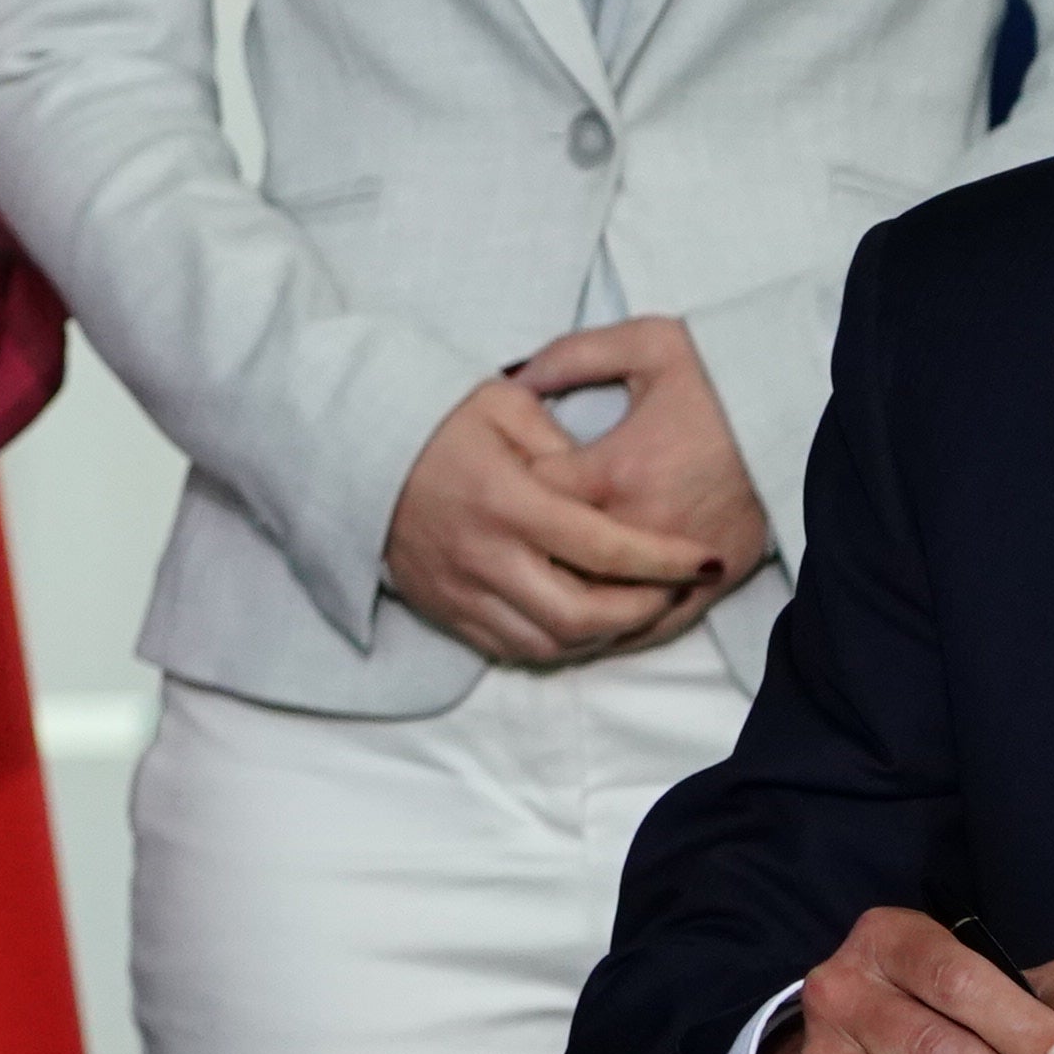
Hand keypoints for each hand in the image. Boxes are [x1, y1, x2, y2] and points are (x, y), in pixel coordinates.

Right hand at [381, 370, 727, 666]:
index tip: (705, 559)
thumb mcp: (501, 404)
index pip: (605, 548)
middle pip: (581, 617)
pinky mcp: (442, 609)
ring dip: (599, 636)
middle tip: (671, 592)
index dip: (665, 561)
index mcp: (507, 499)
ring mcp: (460, 589)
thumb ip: (561, 439)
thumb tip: (604, 478)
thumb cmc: (432, 420)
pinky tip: (577, 620)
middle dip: (641, 613)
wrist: (348, 451)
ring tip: (631, 607)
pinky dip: (553, 644)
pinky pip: (508, 649)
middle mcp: (484, 555)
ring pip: (548, 644)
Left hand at [507, 316, 771, 646]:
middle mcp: (640, 526)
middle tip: (505, 546)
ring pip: (600, 609)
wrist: (800, 406)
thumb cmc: (722, 373)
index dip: (506, 491)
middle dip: (526, 556)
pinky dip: (619, 632)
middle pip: (556, 564)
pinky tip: (592, 625)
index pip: (532, 499)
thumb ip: (571, 356)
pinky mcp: (713, 585)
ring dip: (567, 604)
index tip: (495, 484)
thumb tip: (514, 375)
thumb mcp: (645, 344)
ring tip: (536, 592)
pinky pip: (653, 628)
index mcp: (614, 470)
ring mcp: (677, 564)